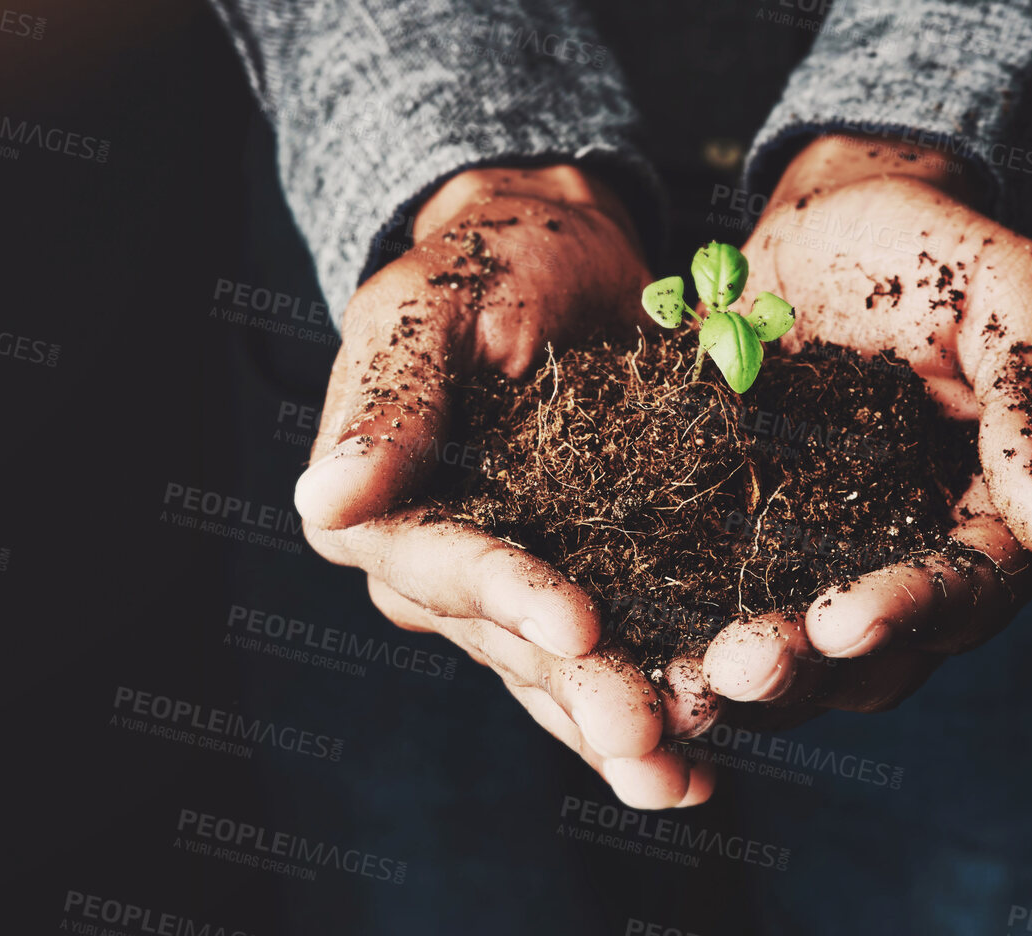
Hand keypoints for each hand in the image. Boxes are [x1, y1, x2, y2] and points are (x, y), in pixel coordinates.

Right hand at [296, 165, 715, 807]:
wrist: (559, 254)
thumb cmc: (484, 258)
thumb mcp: (429, 305)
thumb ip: (386, 398)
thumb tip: (325, 497)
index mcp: (377, 509)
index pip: (445, 565)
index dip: (509, 598)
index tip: (577, 624)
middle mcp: (433, 572)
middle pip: (508, 646)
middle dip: (580, 692)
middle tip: (648, 737)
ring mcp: (507, 594)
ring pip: (559, 679)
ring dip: (617, 733)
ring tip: (682, 778)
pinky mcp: (581, 587)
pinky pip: (610, 666)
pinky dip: (655, 710)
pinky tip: (705, 772)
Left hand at [702, 133, 1031, 721]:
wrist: (833, 213)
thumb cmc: (941, 243)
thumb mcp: (1016, 296)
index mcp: (994, 513)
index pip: (965, 588)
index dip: (907, 611)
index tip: (842, 621)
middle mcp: (912, 556)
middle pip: (875, 652)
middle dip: (808, 668)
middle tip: (740, 669)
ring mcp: (826, 558)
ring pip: (798, 655)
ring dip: (745, 679)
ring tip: (683, 687)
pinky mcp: (747, 540)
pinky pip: (717, 606)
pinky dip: (682, 638)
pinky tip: (635, 656)